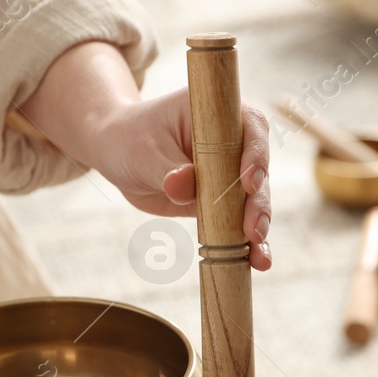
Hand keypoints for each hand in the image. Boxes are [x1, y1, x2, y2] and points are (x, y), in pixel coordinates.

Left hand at [17, 40, 271, 269]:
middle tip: (253, 229)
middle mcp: (234, 142)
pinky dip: (249, 243)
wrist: (118, 152)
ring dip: (259, 227)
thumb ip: (166, 169)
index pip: (251, 127)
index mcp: (219, 115)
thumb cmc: (130, 139)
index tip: (248, 182)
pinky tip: (257, 262)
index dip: (255, 155)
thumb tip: (183, 186)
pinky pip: (240, 222)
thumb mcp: (143, 152)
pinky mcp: (224, 202)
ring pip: (255, 201)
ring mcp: (231, 174)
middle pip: (259, 171)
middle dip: (258, 202)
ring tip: (258, 254)